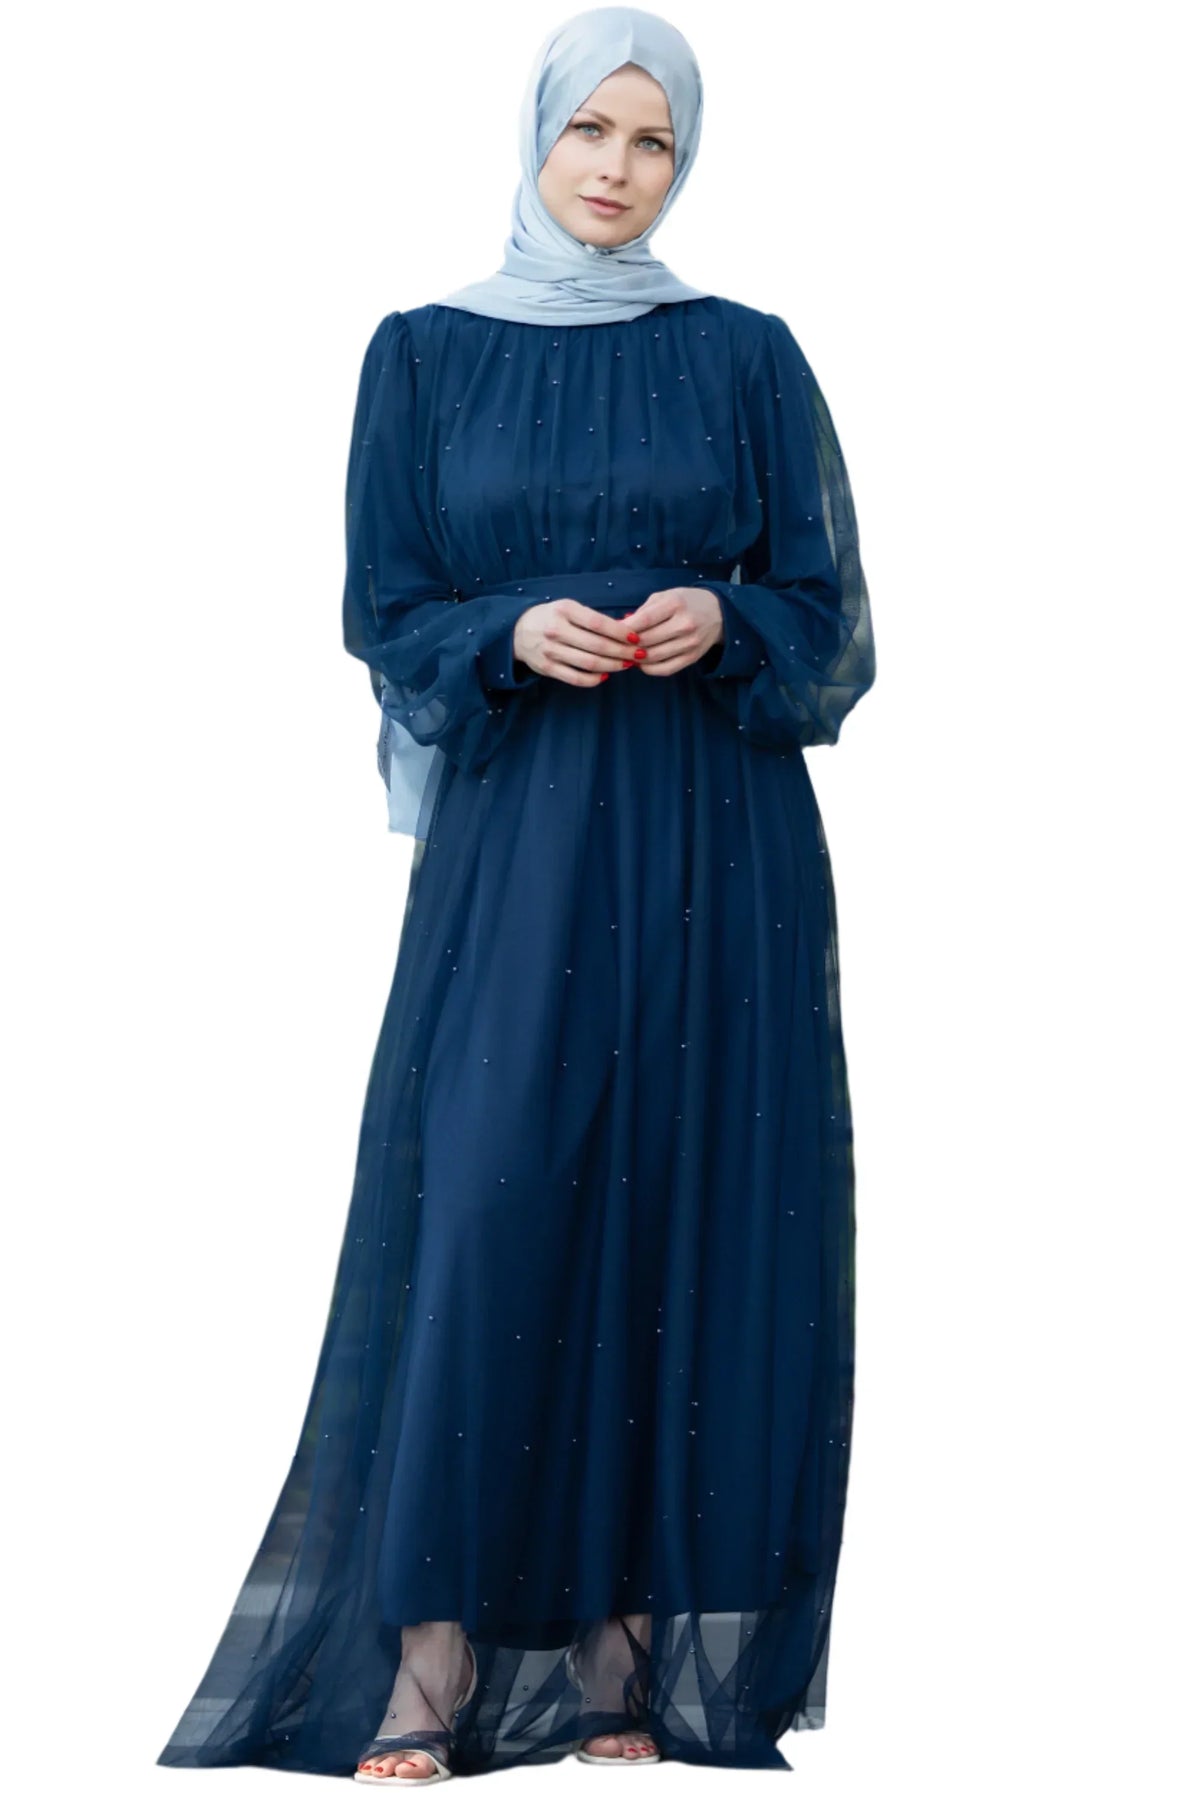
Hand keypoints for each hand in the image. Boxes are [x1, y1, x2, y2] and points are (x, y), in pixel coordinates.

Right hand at [512, 600, 640, 685]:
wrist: (517, 631)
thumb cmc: (551, 617)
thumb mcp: (567, 607)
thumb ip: (592, 618)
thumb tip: (625, 630)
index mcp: (564, 610)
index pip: (598, 623)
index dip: (620, 632)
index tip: (636, 638)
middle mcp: (556, 630)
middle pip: (597, 646)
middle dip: (622, 652)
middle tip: (638, 655)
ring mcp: (550, 651)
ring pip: (589, 663)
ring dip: (612, 666)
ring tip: (626, 665)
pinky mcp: (547, 668)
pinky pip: (576, 678)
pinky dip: (594, 679)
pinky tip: (606, 674)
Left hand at [618, 587, 723, 675]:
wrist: (719, 613)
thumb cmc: (685, 602)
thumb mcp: (665, 596)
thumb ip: (643, 610)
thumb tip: (621, 627)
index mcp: (675, 604)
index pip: (644, 620)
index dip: (625, 629)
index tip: (614, 632)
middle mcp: (684, 624)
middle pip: (646, 641)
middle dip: (627, 645)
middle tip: (617, 645)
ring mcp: (690, 643)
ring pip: (653, 657)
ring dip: (636, 658)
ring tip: (628, 653)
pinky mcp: (692, 658)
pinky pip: (665, 669)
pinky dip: (649, 668)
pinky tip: (642, 662)